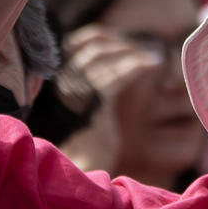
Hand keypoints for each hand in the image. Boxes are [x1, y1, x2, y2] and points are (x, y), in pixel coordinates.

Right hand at [55, 24, 164, 172]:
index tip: (124, 42)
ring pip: (108, 57)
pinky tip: (152, 65)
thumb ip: (89, 83)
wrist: (80, 170)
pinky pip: (119, 75)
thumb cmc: (86, 141)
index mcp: (55, 78)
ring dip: (132, 53)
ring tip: (151, 58)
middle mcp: (62, 80)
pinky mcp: (95, 102)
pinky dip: (137, 65)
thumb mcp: (84, 106)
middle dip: (121, 44)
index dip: (104, 38)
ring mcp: (77, 89)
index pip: (78, 42)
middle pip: (94, 46)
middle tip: (142, 49)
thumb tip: (111, 61)